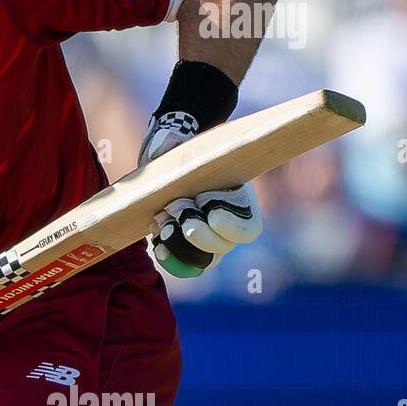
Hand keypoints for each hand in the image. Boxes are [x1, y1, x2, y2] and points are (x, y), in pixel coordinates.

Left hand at [138, 111, 263, 277]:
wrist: (159, 166)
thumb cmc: (174, 152)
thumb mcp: (173, 141)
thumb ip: (171, 141)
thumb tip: (170, 143)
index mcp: (238, 202)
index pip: (248, 230)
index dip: (231, 226)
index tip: (208, 208)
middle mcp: (226, 227)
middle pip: (224, 248)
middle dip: (199, 234)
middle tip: (176, 211)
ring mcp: (205, 239)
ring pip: (203, 259)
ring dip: (181, 246)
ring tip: (162, 223)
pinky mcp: (184, 246)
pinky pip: (183, 264)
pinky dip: (170, 258)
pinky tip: (158, 245)